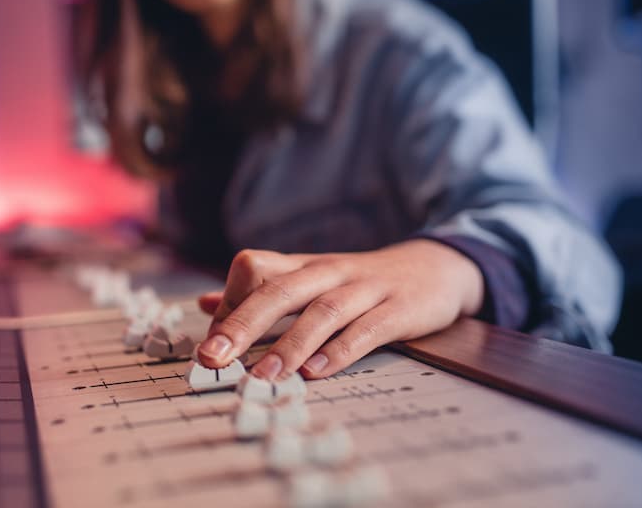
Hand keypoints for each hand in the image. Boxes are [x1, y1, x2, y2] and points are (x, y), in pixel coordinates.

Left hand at [196, 239, 483, 379]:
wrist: (436, 266)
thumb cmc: (360, 282)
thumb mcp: (309, 280)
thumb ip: (259, 292)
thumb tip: (205, 305)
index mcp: (303, 266)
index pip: (254, 269)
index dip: (229, 302)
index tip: (209, 342)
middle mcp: (328, 272)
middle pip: (279, 290)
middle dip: (243, 323)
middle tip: (214, 357)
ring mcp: (365, 289)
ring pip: (322, 311)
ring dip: (290, 344)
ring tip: (264, 376)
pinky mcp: (399, 308)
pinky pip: (367, 328)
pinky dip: (341, 350)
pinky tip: (318, 371)